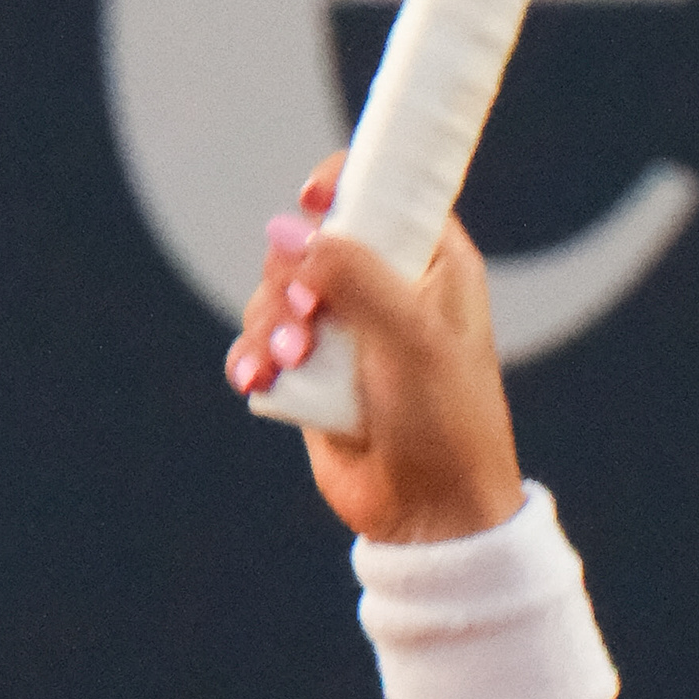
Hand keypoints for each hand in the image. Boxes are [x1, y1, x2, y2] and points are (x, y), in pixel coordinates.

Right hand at [223, 155, 525, 543]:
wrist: (430, 513)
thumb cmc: (445, 420)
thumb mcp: (411, 337)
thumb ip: (354, 275)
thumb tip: (288, 230)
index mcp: (431, 262)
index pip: (382, 190)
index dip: (341, 184)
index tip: (312, 202)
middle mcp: (386, 288)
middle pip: (309, 240)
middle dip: (291, 273)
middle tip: (306, 315)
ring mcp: (345, 331)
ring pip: (277, 291)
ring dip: (267, 320)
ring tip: (286, 360)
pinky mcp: (310, 375)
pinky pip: (261, 343)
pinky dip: (253, 355)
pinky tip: (257, 378)